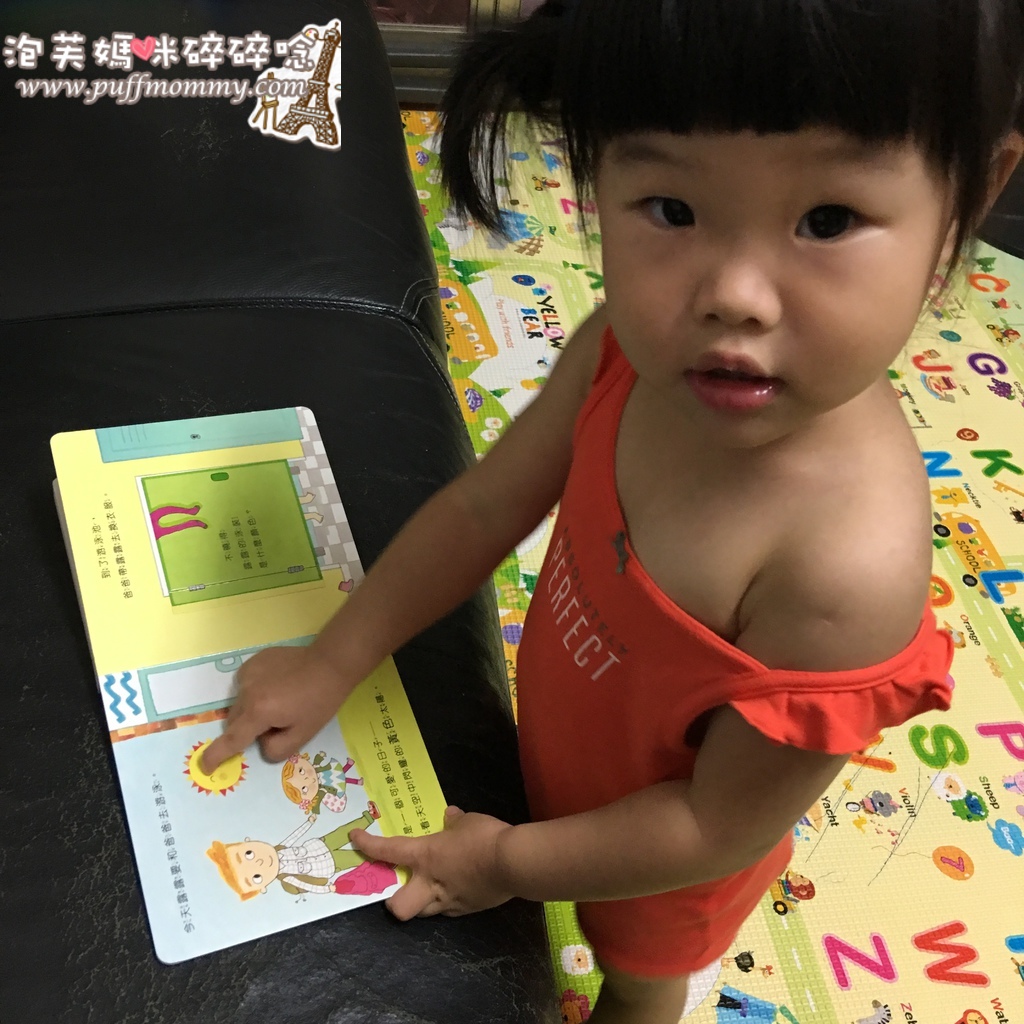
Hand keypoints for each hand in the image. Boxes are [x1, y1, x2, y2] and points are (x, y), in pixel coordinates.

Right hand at [202, 646, 350, 771]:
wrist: (330, 663)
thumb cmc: (320, 702)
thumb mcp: (303, 735)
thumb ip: (276, 749)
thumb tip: (260, 743)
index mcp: (259, 712)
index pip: (232, 739)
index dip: (216, 755)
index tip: (205, 767)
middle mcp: (247, 691)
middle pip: (234, 721)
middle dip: (247, 729)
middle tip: (276, 725)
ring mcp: (248, 672)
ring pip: (239, 703)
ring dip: (251, 710)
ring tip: (281, 702)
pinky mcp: (254, 661)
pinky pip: (245, 685)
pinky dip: (255, 692)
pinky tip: (277, 686)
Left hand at [350, 806, 514, 918]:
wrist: (513, 862)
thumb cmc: (484, 837)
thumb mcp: (467, 821)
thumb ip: (454, 822)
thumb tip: (449, 816)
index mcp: (425, 856)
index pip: (388, 851)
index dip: (368, 845)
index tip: (355, 838)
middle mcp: (430, 883)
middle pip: (398, 907)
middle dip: (393, 901)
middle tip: (398, 887)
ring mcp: (448, 902)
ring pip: (423, 913)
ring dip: (421, 902)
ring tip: (429, 889)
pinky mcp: (467, 910)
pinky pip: (449, 910)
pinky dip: (448, 901)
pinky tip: (458, 889)